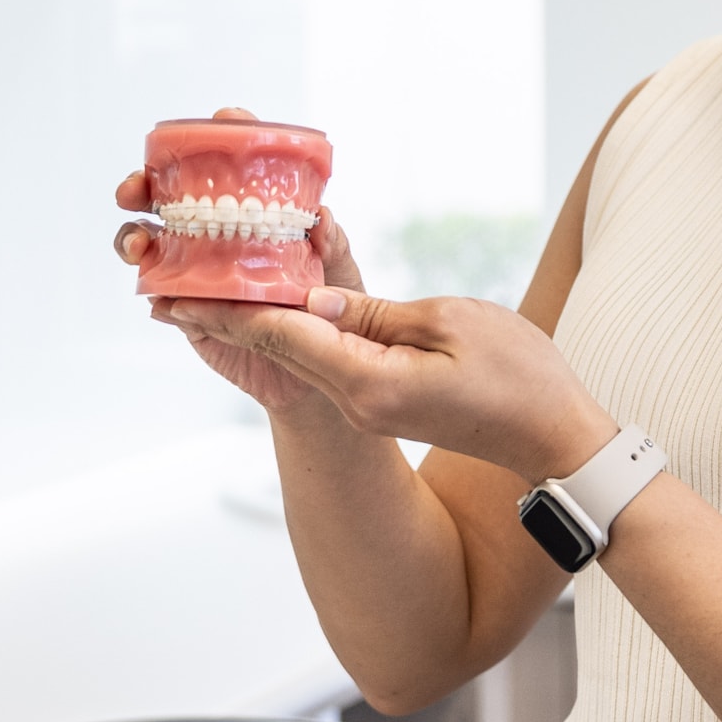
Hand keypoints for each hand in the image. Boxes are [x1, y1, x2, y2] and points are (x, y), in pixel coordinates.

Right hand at [114, 107, 362, 429]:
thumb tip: (322, 216)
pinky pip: (160, 300)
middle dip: (142, 185)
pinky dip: (156, 296)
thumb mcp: (340, 274)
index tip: (221, 121)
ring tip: (141, 247)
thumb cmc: (331, 308)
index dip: (217, 136)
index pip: (225, 163)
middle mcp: (212, 233)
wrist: (318, 369)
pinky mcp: (186, 314)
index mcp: (247, 210)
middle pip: (164, 197)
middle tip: (136, 189)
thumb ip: (333, 246)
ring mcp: (192, 272)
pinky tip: (162, 299)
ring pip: (147, 243)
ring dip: (133, 238)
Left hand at [156, 287, 614, 485]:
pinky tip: (272, 307)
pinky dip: (292, 333)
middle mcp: (356, 401)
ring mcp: (368, 405)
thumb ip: (376, 313)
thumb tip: (313, 301)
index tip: (174, 291)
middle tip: (165, 282)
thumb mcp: (451, 324)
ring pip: (296, 356)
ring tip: (201, 286)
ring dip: (250, 321)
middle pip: (276, 350)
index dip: (226, 309)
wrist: (555, 438)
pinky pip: (325, 362)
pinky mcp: (382, 402)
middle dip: (221, 314)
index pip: (283, 339)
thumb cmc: (520, 378)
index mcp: (368, 384)